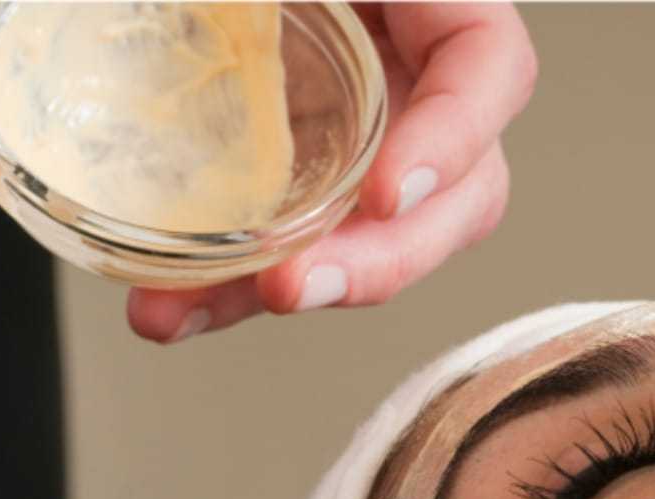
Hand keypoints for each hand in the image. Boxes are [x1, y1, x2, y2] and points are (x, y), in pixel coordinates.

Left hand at [127, 2, 536, 342]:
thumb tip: (233, 12)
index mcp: (438, 7)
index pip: (491, 72)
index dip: (454, 138)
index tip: (390, 189)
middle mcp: (416, 86)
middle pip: (452, 199)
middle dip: (378, 259)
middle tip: (294, 286)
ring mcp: (366, 141)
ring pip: (367, 243)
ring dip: (282, 289)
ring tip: (180, 313)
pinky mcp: (305, 180)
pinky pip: (289, 247)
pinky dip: (225, 289)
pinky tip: (163, 307)